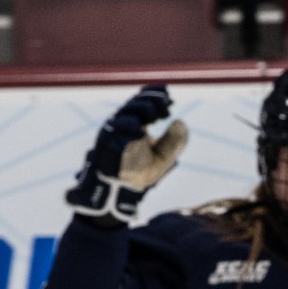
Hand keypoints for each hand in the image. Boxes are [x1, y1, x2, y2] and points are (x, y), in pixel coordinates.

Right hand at [66, 85, 188, 221]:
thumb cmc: (140, 174)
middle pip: (136, 102)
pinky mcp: (106, 143)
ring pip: (127, 111)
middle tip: (166, 109)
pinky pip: (115, 129)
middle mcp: (124, 124)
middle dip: (152, 101)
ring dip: (143, 109)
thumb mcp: (164, 157)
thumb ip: (174, 141)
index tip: (170, 98)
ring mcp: (114, 132)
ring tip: (157, 116)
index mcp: (137, 124)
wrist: (123, 193)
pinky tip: (140, 129)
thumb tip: (181, 122)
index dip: (156, 95)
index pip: (144, 100)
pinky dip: (128, 126)